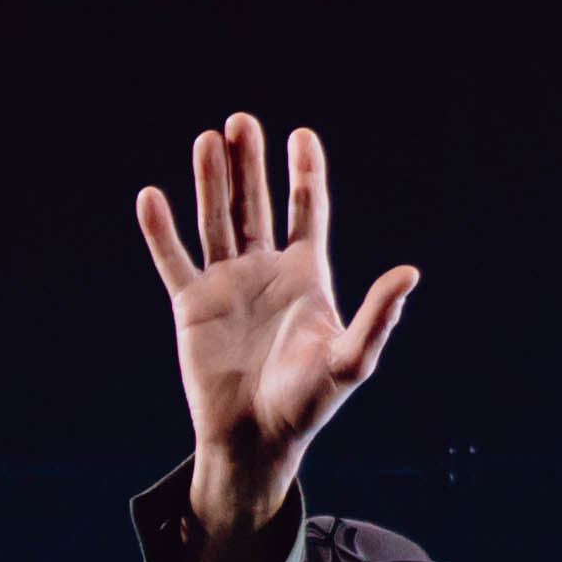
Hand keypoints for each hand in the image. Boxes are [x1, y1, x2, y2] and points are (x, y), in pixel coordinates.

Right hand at [134, 115, 417, 561]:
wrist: (256, 439)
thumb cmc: (308, 405)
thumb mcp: (351, 361)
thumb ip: (379, 317)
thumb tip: (410, 272)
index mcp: (305, 276)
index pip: (307, 211)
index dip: (305, 174)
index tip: (301, 135)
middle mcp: (265, 271)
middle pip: (257, 204)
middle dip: (250, 164)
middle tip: (242, 121)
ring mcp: (226, 284)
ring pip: (217, 221)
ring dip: (212, 182)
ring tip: (208, 140)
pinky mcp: (192, 305)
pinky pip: (173, 260)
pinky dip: (161, 230)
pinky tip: (151, 197)